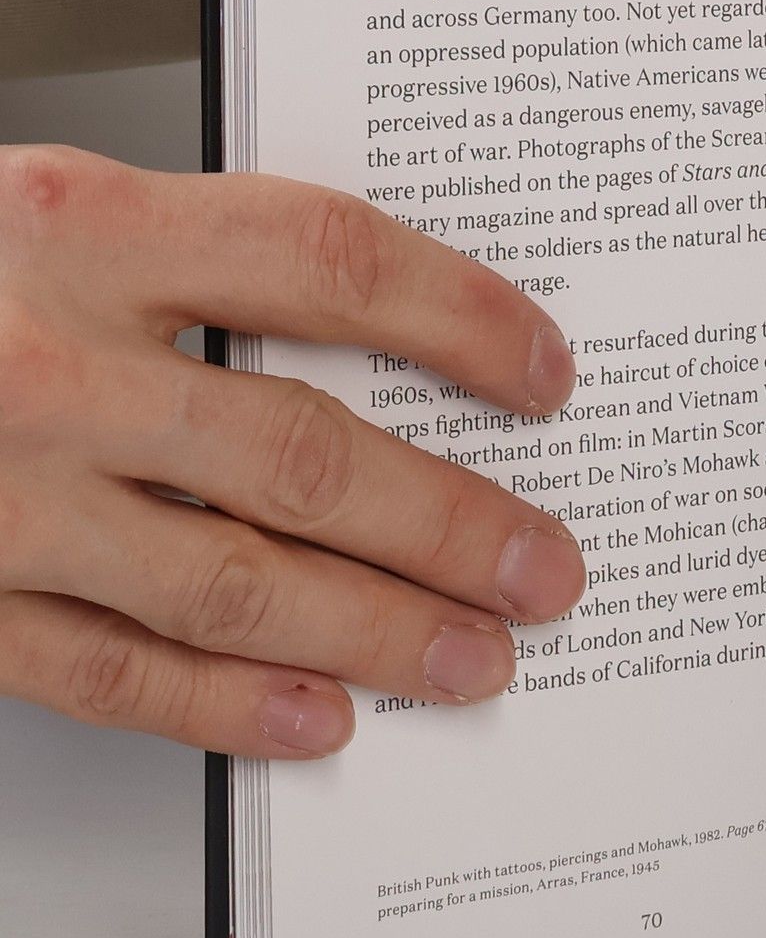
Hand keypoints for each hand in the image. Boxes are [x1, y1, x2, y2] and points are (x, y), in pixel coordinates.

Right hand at [0, 148, 586, 758]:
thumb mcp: (40, 217)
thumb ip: (188, 268)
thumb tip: (376, 350)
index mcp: (76, 226)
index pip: (325, 260)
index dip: (459, 318)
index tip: (543, 373)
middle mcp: (39, 359)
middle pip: (301, 451)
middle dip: (449, 523)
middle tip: (544, 567)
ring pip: (228, 578)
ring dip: (374, 632)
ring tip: (475, 658)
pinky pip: (106, 669)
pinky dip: (223, 703)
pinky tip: (315, 719)